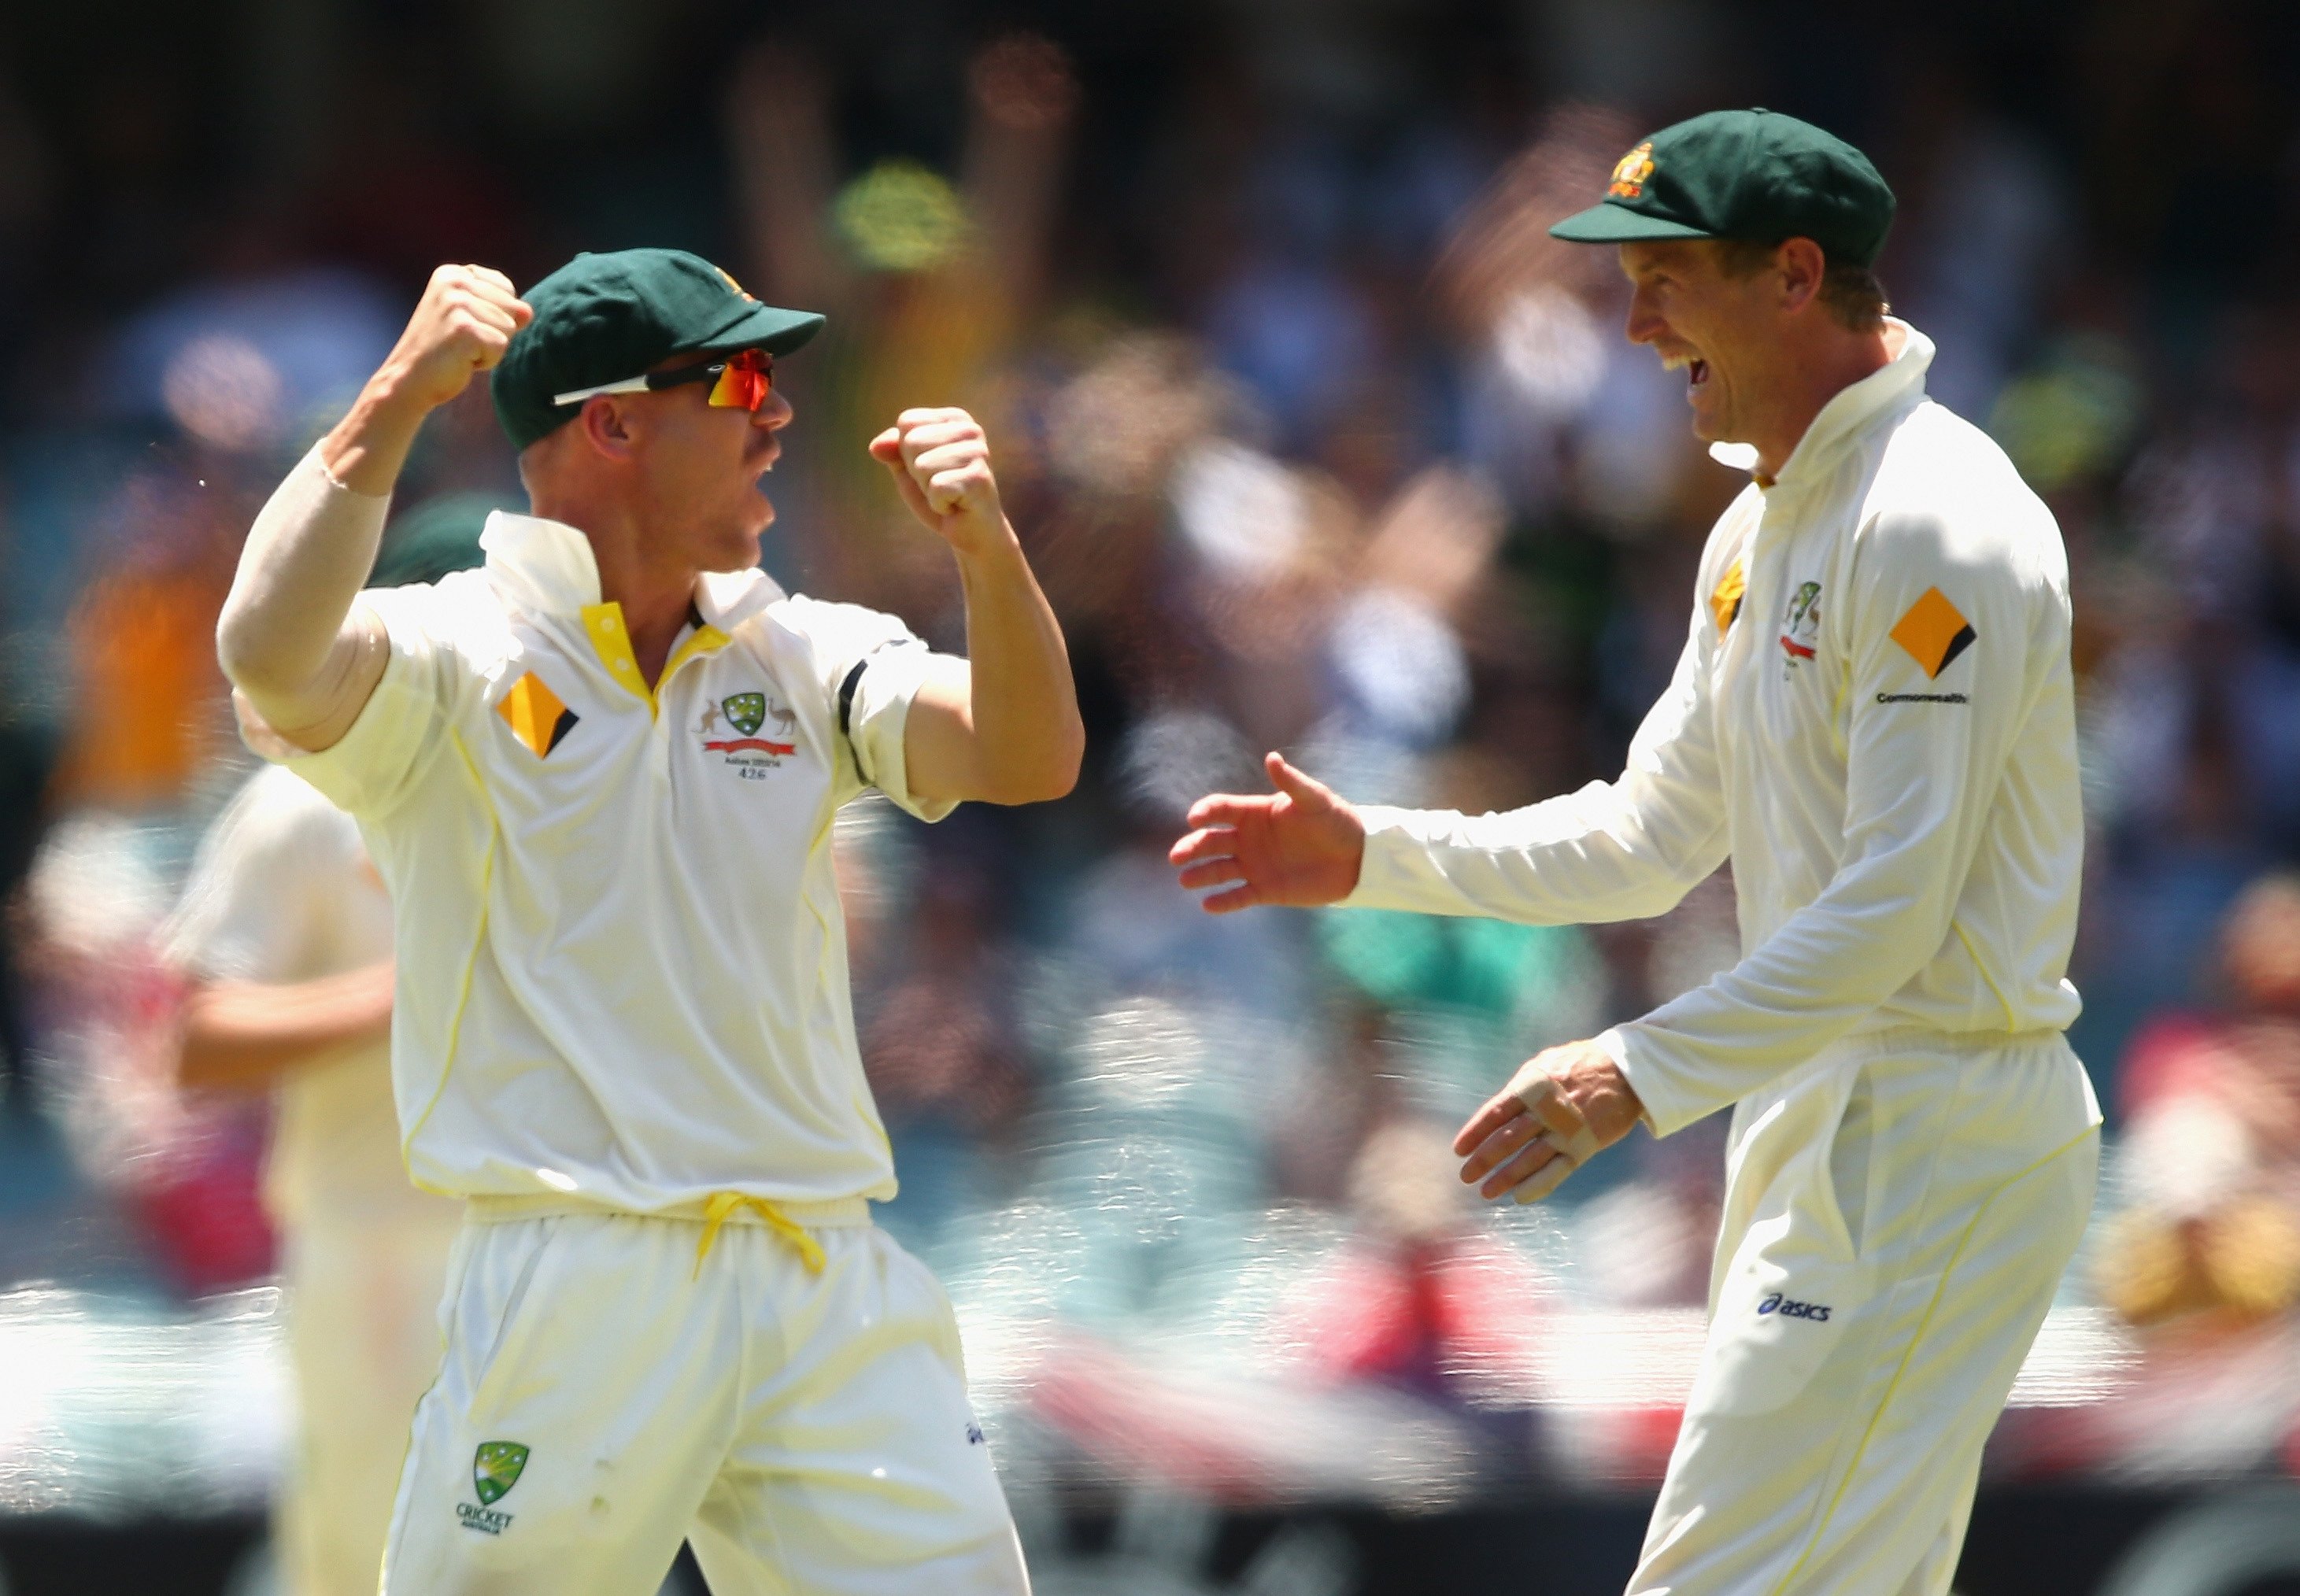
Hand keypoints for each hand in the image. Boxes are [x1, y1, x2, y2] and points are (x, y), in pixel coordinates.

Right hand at [374, 263, 531, 416]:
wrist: (410, 379)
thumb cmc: (444, 350)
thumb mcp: (474, 320)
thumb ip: (503, 310)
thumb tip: (528, 311)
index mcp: (454, 273)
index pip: (507, 289)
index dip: (495, 315)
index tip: (464, 326)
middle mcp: (454, 282)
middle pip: (512, 308)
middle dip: (494, 332)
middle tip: (462, 341)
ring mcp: (457, 304)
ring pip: (509, 328)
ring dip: (490, 347)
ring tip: (461, 350)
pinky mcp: (463, 328)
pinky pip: (501, 346)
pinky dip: (487, 360)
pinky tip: (461, 360)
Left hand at [870, 408, 1007, 554]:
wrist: (971, 531)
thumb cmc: (940, 494)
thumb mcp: (908, 468)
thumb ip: (892, 450)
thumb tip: (875, 447)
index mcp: (955, 419)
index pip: (907, 422)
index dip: (907, 452)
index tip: (930, 467)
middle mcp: (970, 430)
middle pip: (913, 441)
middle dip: (917, 471)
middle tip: (939, 484)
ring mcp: (978, 453)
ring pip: (922, 465)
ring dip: (928, 489)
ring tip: (949, 495)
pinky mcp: (979, 479)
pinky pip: (936, 487)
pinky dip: (938, 505)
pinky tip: (956, 506)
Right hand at [1169, 752, 1365, 912]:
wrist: (1357, 857)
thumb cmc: (1336, 821)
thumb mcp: (1315, 799)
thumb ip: (1292, 782)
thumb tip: (1272, 758)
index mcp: (1255, 813)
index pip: (1221, 810)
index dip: (1205, 812)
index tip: (1195, 818)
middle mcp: (1249, 839)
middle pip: (1211, 841)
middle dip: (1192, 847)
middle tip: (1177, 856)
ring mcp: (1255, 865)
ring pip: (1219, 870)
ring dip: (1201, 875)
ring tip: (1185, 881)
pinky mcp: (1265, 890)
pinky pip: (1239, 896)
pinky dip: (1223, 902)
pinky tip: (1208, 905)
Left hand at [1454, 1038, 1643, 1202]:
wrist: (1626, 1070)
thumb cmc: (1580, 1064)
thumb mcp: (1545, 1064)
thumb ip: (1521, 1087)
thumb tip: (1496, 1110)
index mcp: (1532, 1086)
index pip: (1495, 1113)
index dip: (1475, 1133)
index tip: (1459, 1150)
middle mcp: (1546, 1110)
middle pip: (1507, 1140)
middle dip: (1483, 1160)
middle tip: (1466, 1176)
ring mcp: (1566, 1130)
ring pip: (1529, 1159)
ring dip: (1505, 1178)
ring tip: (1487, 1192)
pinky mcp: (1585, 1145)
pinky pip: (1558, 1171)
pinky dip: (1538, 1185)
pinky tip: (1520, 1196)